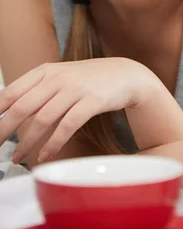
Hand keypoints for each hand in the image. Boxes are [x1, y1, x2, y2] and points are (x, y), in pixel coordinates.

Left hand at [0, 58, 157, 163]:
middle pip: (22, 107)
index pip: (11, 91)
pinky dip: (53, 144)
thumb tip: (8, 111)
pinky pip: (67, 126)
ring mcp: (75, 89)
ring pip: (42, 119)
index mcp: (45, 71)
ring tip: (18, 158)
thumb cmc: (89, 80)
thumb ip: (37, 90)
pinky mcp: (92, 102)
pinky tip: (45, 155)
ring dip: (27, 142)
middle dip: (4, 130)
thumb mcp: (61, 76)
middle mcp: (57, 78)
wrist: (125, 74)